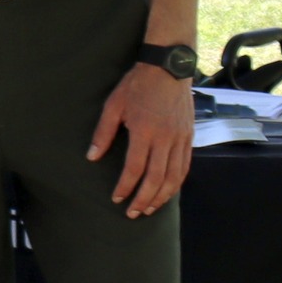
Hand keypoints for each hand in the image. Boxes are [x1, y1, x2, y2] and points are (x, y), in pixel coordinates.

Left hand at [88, 59, 194, 218]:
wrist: (168, 69)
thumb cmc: (137, 85)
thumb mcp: (113, 105)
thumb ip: (103, 133)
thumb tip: (92, 157)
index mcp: (145, 131)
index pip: (135, 169)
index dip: (125, 187)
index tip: (116, 198)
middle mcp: (166, 139)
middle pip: (156, 179)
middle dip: (144, 200)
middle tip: (133, 213)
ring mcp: (180, 139)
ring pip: (174, 177)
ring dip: (162, 196)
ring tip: (149, 209)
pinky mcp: (189, 137)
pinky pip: (185, 167)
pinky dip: (176, 183)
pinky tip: (167, 192)